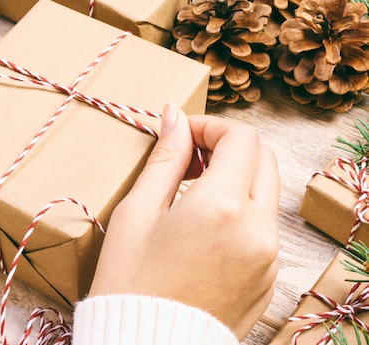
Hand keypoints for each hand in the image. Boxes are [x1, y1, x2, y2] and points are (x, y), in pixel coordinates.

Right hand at [89, 104, 278, 338]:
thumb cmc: (131, 282)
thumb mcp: (137, 212)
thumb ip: (164, 159)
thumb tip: (174, 117)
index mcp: (223, 207)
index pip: (240, 138)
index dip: (209, 126)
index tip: (182, 136)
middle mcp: (258, 230)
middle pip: (262, 158)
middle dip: (227, 148)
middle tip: (188, 159)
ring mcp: (269, 257)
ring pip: (266, 193)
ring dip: (236, 179)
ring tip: (191, 193)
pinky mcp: (268, 277)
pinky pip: (264, 228)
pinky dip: (241, 212)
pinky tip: (204, 227)